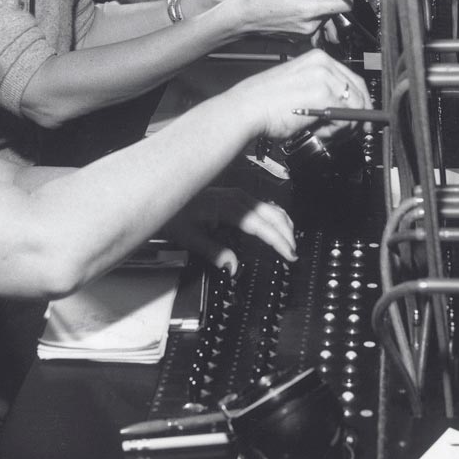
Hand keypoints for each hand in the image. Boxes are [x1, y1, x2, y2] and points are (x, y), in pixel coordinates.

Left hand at [165, 187, 296, 272]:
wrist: (164, 191)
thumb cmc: (175, 214)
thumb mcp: (190, 237)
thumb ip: (214, 252)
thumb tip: (233, 267)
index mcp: (229, 207)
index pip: (261, 226)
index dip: (278, 241)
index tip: (289, 255)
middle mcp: (236, 198)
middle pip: (271, 215)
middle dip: (286, 233)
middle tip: (294, 253)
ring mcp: (237, 195)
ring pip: (269, 207)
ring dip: (283, 224)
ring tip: (290, 242)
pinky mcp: (235, 196)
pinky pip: (261, 204)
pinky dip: (274, 216)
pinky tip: (278, 225)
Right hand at [230, 0, 352, 36]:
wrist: (240, 18)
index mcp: (310, 11)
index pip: (345, 5)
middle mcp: (310, 26)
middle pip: (334, 10)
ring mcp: (304, 34)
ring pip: (323, 17)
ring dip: (317, 6)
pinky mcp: (298, 38)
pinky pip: (313, 24)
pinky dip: (309, 14)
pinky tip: (294, 7)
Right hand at [233, 47, 371, 142]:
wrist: (245, 110)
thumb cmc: (264, 104)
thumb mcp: (298, 89)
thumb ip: (323, 94)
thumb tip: (347, 111)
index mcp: (316, 58)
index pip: (351, 78)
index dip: (360, 101)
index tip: (362, 116)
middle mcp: (323, 63)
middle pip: (359, 91)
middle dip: (359, 115)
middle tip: (353, 132)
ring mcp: (325, 77)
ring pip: (355, 106)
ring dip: (343, 126)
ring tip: (323, 133)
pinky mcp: (324, 95)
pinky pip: (346, 117)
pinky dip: (336, 131)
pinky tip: (318, 132)